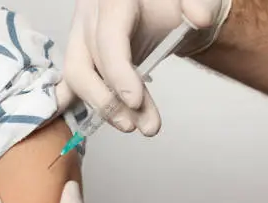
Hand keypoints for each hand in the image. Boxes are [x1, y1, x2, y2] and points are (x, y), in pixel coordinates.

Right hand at [57, 0, 231, 135]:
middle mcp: (89, 16)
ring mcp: (79, 37)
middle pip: (83, 65)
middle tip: (134, 125)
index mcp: (113, 0)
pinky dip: (68, 102)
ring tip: (131, 125)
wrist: (171, 7)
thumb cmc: (176, 4)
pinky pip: (67, 82)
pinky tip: (81, 120)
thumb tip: (200, 18)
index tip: (135, 102)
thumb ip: (197, 4)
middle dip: (107, 101)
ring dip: (101, 107)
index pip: (108, 39)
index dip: (118, 73)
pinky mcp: (79, 55)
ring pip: (76, 78)